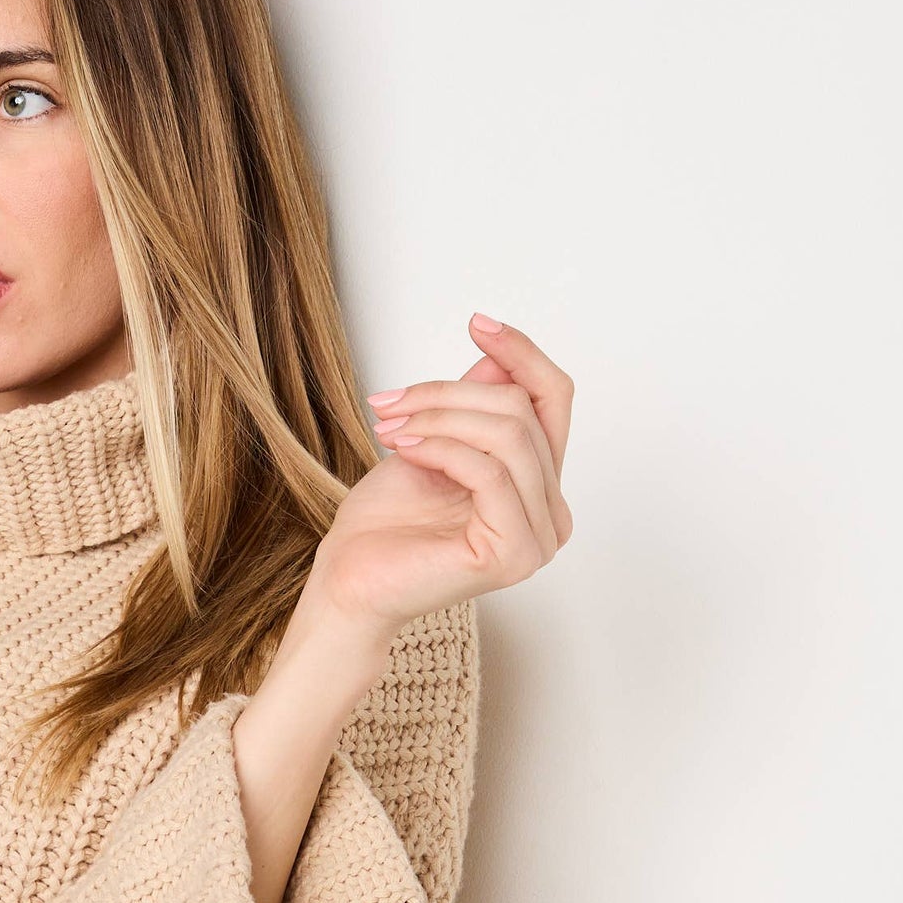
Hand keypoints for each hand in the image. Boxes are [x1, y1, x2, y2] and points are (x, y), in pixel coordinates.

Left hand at [311, 313, 574, 631]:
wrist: (349, 581)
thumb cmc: (386, 522)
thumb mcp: (433, 439)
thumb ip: (475, 403)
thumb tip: (498, 356)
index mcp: (540, 485)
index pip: (553, 399)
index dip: (520, 353)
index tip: (477, 322)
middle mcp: (552, 513)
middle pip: (523, 411)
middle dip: (449, 394)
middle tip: (391, 401)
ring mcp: (539, 538)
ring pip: (508, 436)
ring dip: (439, 418)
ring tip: (390, 426)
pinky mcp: (514, 553)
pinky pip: (489, 472)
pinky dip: (441, 449)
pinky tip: (405, 450)